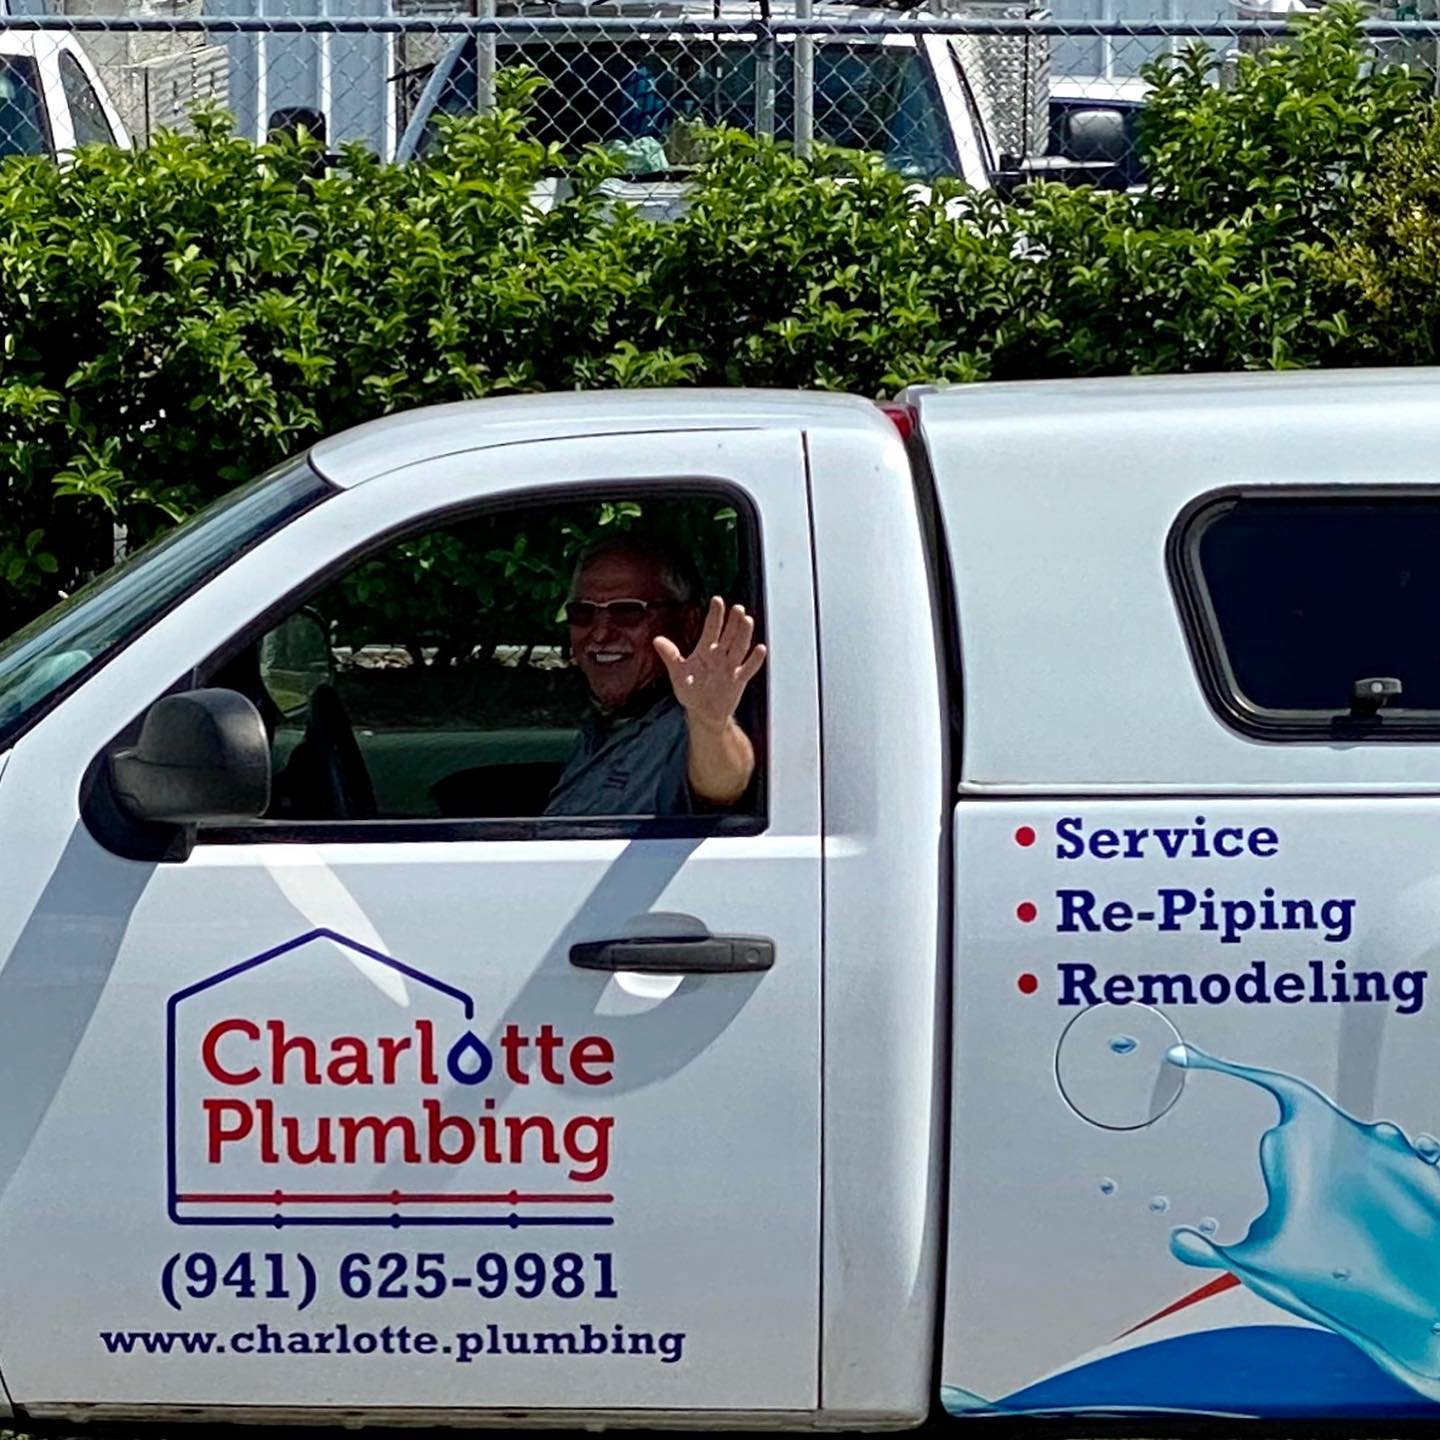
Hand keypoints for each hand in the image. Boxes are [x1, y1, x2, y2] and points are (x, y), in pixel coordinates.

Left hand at [654, 596, 766, 727]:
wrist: (703, 713)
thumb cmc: (690, 691)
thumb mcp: (678, 674)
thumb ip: (671, 656)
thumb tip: (657, 640)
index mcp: (705, 650)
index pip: (712, 628)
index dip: (715, 615)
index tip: (717, 600)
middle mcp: (720, 655)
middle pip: (728, 635)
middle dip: (733, 622)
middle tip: (738, 608)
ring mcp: (730, 667)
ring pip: (739, 647)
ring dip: (744, 634)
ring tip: (748, 620)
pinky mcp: (738, 680)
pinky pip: (748, 668)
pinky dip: (754, 660)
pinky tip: (760, 648)